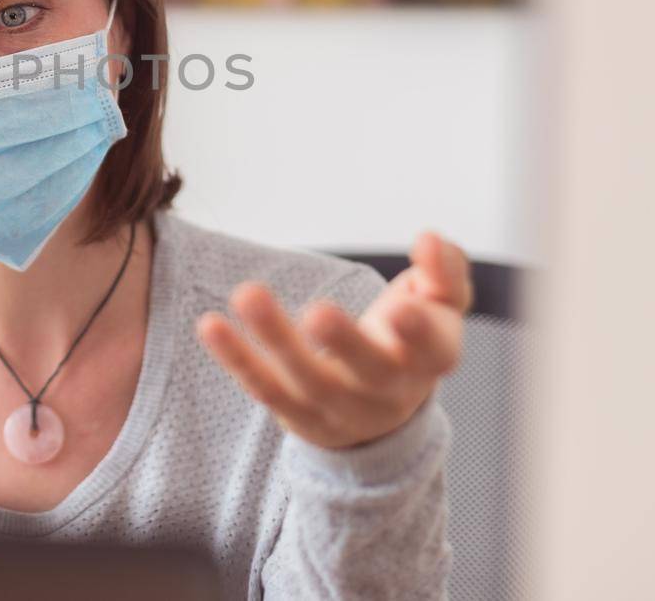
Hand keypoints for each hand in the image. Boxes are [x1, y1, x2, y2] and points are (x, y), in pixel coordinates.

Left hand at [197, 232, 470, 449]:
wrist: (382, 414)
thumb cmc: (412, 341)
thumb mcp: (441, 305)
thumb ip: (444, 269)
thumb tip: (430, 239)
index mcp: (430, 359)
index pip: (432, 350)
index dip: (419, 332)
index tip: (403, 306)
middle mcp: (388, 391)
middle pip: (368, 372)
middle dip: (345, 343)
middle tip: (318, 312)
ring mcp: (341, 409)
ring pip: (307, 380)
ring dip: (275, 338)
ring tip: (247, 293)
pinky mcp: (299, 416)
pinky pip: (264, 387)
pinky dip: (237, 357)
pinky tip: (210, 324)